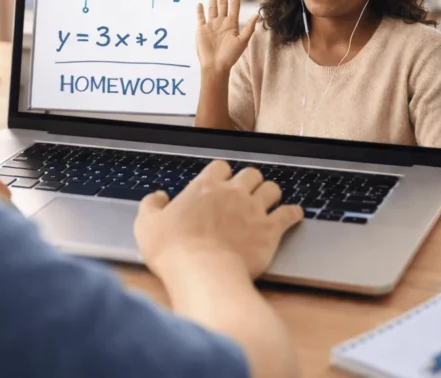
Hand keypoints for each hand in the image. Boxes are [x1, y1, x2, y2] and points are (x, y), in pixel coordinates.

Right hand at [134, 160, 303, 280]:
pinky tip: (294, 214)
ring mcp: (254, 210)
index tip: (219, 184)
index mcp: (205, 187)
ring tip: (268, 202)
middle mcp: (232, 193)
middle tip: (245, 192)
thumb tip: (158, 197)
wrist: (203, 274)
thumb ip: (151, 205)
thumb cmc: (173, 251)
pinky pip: (289, 214)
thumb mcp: (146, 225)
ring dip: (270, 194)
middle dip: (249, 181)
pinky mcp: (270, 231)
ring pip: (272, 189)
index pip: (220, 166)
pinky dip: (293, 213)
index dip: (221, 174)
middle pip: (250, 173)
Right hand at [196, 0, 258, 73]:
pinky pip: (200, 18)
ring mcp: (211, 26)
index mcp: (232, 24)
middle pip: (222, 4)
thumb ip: (249, 28)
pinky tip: (200, 4)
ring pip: (212, 8)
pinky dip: (200, 11)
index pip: (234, 6)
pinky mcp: (201, 30)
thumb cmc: (230, 56)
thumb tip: (257, 15)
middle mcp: (221, 23)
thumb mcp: (242, 41)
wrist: (216, 66)